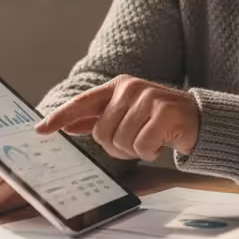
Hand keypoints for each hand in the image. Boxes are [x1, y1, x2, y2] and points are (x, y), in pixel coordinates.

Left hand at [36, 75, 199, 160]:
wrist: (198, 119)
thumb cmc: (158, 119)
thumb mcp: (127, 113)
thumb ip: (99, 117)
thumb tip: (68, 125)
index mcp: (118, 86)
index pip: (83, 102)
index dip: (60, 116)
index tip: (40, 129)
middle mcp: (131, 88)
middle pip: (102, 132)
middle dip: (116, 146)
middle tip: (134, 142)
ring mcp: (149, 98)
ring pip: (122, 141)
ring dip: (134, 150)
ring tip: (149, 139)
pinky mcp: (165, 112)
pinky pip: (142, 146)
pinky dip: (150, 152)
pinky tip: (161, 142)